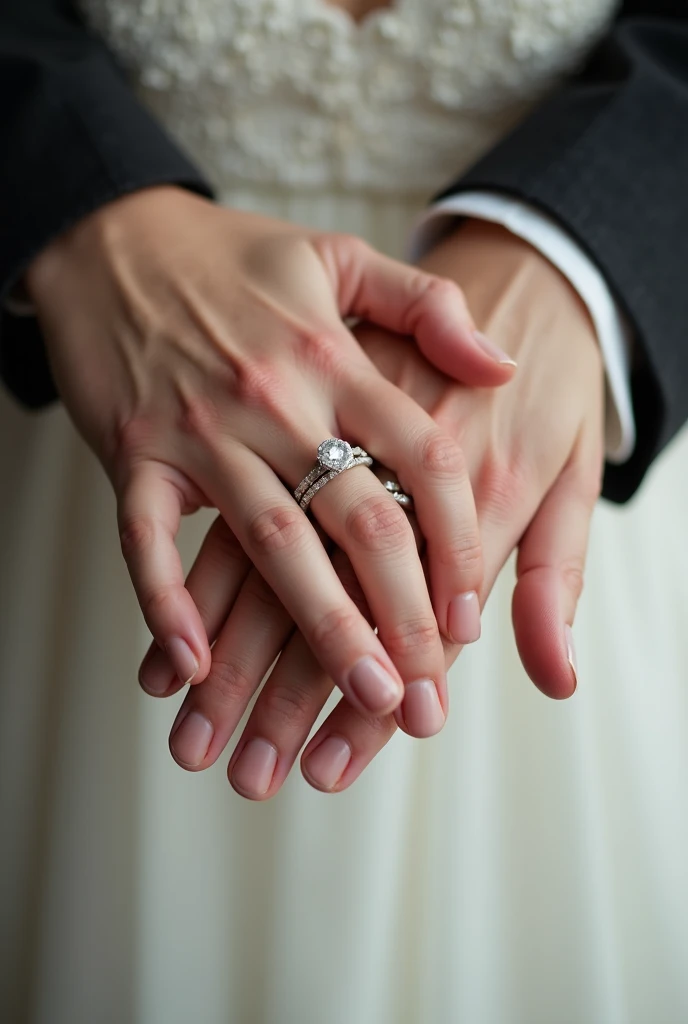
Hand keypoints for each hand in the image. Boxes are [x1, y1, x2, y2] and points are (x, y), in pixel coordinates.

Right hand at [26, 188, 514, 724]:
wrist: (110, 238)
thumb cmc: (230, 256)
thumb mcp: (339, 257)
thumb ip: (426, 306)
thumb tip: (501, 365)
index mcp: (334, 358)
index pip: (424, 457)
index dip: (458, 538)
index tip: (470, 611)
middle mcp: (276, 401)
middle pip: (361, 520)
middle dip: (404, 615)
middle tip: (431, 693)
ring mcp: (201, 430)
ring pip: (273, 542)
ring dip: (322, 627)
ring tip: (365, 696)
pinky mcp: (134, 453)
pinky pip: (148, 538)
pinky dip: (167, 602)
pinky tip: (194, 661)